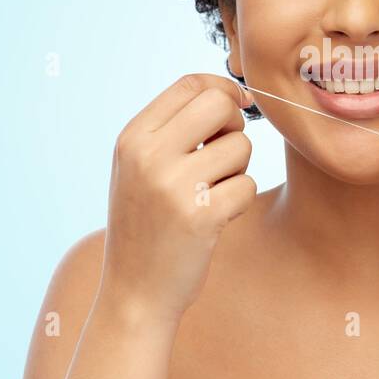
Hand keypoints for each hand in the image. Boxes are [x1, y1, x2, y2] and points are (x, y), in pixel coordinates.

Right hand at [99, 74, 255, 323]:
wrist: (134, 294)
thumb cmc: (147, 225)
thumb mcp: (140, 169)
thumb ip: (173, 130)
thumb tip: (230, 94)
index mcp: (132, 138)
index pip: (189, 84)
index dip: (223, 89)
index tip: (237, 105)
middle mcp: (148, 155)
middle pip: (219, 105)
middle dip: (235, 125)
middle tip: (225, 153)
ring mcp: (173, 185)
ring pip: (240, 147)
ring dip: (238, 170)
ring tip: (211, 194)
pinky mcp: (201, 215)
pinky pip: (247, 185)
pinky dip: (239, 201)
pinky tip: (215, 219)